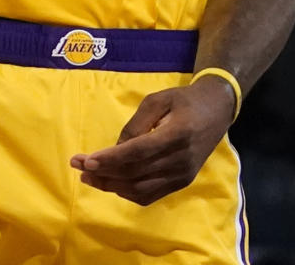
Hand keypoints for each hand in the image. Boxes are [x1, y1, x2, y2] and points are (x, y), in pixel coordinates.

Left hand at [69, 75, 235, 206]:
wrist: (217, 110)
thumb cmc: (184, 99)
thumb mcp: (159, 99)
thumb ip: (136, 123)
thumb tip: (116, 149)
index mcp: (177, 133)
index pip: (139, 152)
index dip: (112, 159)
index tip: (87, 160)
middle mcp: (181, 160)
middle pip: (136, 173)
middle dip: (104, 172)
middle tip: (78, 166)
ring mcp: (183, 175)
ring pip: (141, 189)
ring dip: (112, 186)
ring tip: (89, 177)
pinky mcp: (182, 183)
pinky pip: (151, 195)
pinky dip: (128, 193)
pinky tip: (112, 184)